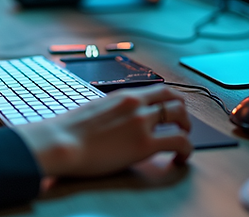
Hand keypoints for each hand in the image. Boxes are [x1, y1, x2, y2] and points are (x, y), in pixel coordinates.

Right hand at [13, 85, 191, 178]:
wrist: (61, 142)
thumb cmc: (69, 131)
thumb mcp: (95, 110)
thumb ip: (113, 111)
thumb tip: (116, 120)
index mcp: (124, 95)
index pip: (159, 89)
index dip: (173, 99)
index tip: (174, 109)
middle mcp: (136, 104)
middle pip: (175, 100)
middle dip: (184, 114)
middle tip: (182, 126)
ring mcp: (142, 122)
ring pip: (181, 117)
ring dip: (187, 130)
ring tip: (183, 144)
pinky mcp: (145, 144)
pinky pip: (179, 142)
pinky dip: (186, 150)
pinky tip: (180, 159)